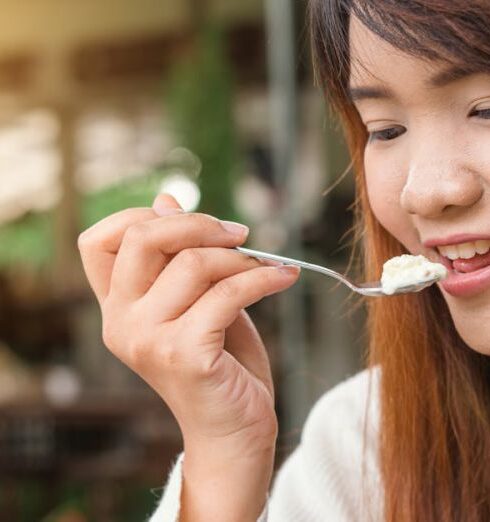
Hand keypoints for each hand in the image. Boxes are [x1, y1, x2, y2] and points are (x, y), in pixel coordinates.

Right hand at [78, 194, 299, 457]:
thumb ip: (178, 255)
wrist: (233, 431)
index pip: (97, 242)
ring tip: (268, 266)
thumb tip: (165, 199)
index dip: (139, 216)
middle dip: (198, 224)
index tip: (191, 222)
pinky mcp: (183, 355)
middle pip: (143, 238)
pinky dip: (263, 278)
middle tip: (239, 234)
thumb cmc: (219, 361)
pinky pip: (227, 294)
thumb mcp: (197, 299)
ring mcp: (147, 340)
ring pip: (193, 263)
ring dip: (241, 258)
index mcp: (118, 307)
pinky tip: (284, 277)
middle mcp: (120, 323)